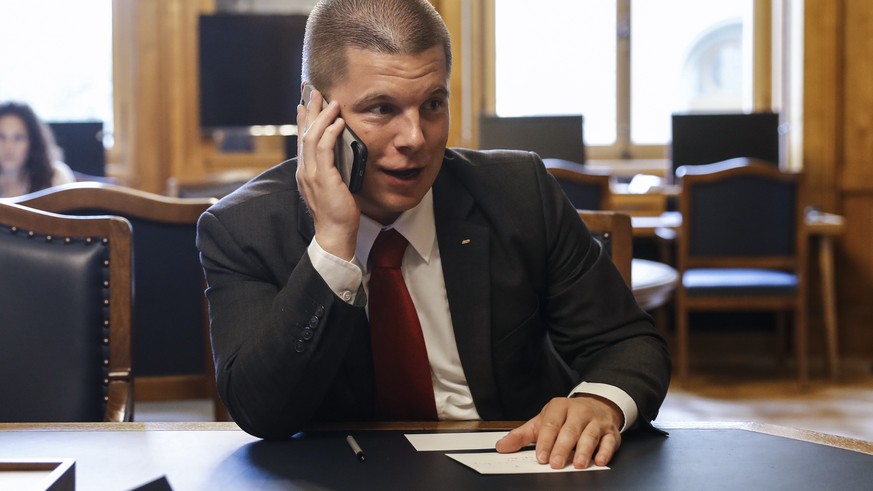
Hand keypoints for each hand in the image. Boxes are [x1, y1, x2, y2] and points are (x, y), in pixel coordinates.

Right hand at [296, 88, 359, 259]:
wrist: (334, 234)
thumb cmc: (337, 214)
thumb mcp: (333, 187)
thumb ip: (332, 171)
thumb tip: (342, 157)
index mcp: (305, 172)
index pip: (302, 140)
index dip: (303, 120)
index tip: (305, 103)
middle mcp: (304, 171)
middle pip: (304, 133)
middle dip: (309, 110)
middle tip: (313, 91)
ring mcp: (311, 174)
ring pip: (313, 137)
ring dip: (322, 117)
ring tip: (331, 102)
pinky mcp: (323, 178)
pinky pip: (324, 149)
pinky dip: (331, 133)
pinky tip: (338, 122)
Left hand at [495, 395, 622, 468]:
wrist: (596, 406)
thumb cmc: (565, 417)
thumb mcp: (542, 421)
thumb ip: (522, 435)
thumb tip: (502, 446)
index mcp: (559, 407)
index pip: (551, 424)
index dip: (545, 441)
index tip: (540, 456)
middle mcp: (579, 412)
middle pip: (570, 430)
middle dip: (563, 448)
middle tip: (556, 463)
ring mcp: (596, 421)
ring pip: (590, 435)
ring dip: (584, 450)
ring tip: (578, 464)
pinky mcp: (611, 432)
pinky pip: (609, 441)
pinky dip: (605, 451)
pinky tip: (599, 461)